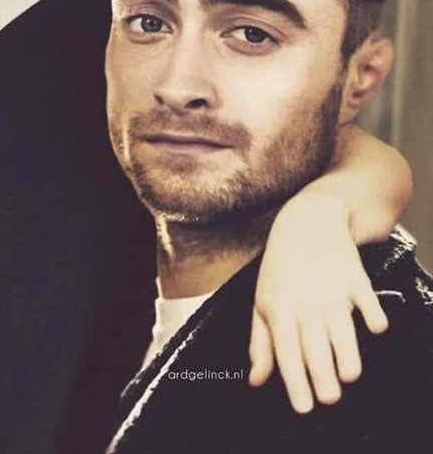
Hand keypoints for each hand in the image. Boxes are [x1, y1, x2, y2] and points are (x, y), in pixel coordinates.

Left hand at [249, 192, 387, 413]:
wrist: (307, 222)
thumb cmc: (281, 268)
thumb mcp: (263, 301)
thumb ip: (260, 343)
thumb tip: (256, 381)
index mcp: (278, 309)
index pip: (286, 352)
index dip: (295, 382)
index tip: (304, 408)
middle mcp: (303, 301)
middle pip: (314, 344)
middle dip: (322, 375)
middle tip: (329, 399)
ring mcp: (330, 288)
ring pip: (340, 327)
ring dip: (347, 353)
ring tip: (349, 376)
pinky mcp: (354, 277)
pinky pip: (366, 299)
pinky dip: (373, 314)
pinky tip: (375, 328)